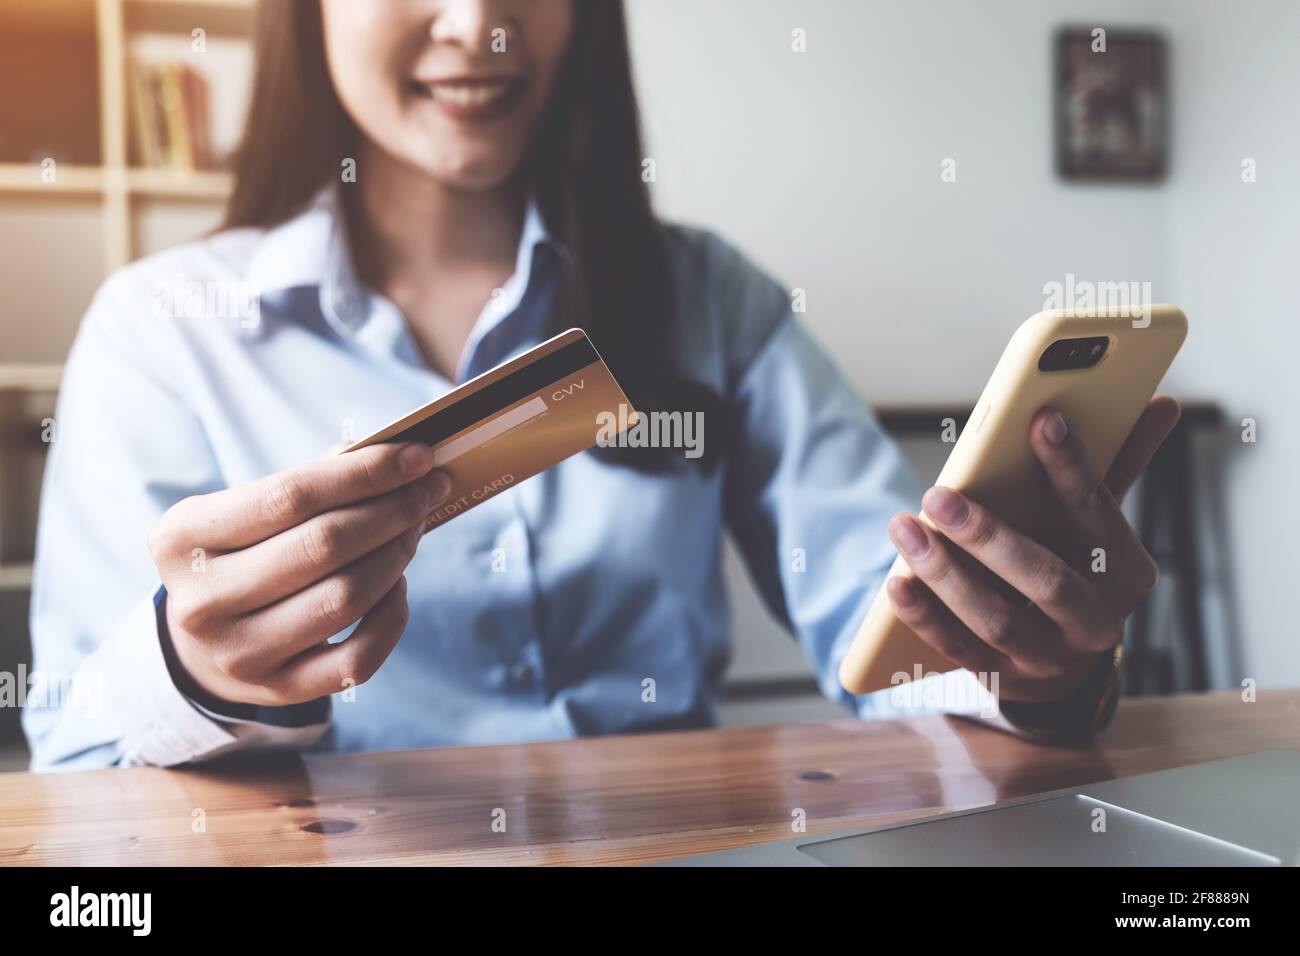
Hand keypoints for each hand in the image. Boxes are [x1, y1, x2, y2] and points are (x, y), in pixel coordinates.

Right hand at [148, 442, 450, 706]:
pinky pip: (359, 657)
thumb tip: (395, 459)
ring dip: (397, 555)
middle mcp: (201, 601)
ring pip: (345, 598)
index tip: (418, 456)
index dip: (364, 473)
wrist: (200, 644)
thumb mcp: (245, 511)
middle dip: (392, 511)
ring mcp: (239, 654)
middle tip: (428, 490)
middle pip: (324, 546)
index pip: (291, 495)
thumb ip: (310, 481)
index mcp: (183, 538)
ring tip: (413, 529)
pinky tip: (397, 585)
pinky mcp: (278, 691)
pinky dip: (393, 615)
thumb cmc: (241, 554)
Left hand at [884, 396, 1180, 703]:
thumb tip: (1163, 401)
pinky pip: (958, 649)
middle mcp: (1095, 621)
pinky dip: (924, 617)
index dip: (1071, 466)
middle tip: (938, 494)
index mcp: (1126, 571)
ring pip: (996, 619)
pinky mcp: (1003, 678)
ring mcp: (1049, 656)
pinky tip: (896, 584)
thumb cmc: (1075, 565)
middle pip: (1044, 579)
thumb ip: (1120, 463)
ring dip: (945, 574)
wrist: (1066, 663)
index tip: (1040, 419)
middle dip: (988, 536)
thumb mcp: (1099, 522)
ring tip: (904, 529)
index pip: (1098, 512)